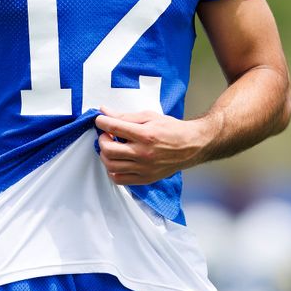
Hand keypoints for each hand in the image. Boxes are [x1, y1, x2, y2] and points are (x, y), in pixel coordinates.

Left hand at [94, 107, 209, 185]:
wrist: (191, 146)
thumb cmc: (171, 129)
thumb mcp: (149, 117)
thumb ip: (125, 115)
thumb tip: (104, 111)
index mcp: (145, 135)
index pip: (114, 127)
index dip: (102, 122)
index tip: (100, 120)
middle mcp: (143, 153)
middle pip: (108, 150)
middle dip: (102, 139)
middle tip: (106, 134)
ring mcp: (144, 169)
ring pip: (111, 166)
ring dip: (105, 155)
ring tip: (111, 147)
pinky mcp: (145, 179)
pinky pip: (119, 179)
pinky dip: (112, 171)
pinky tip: (117, 161)